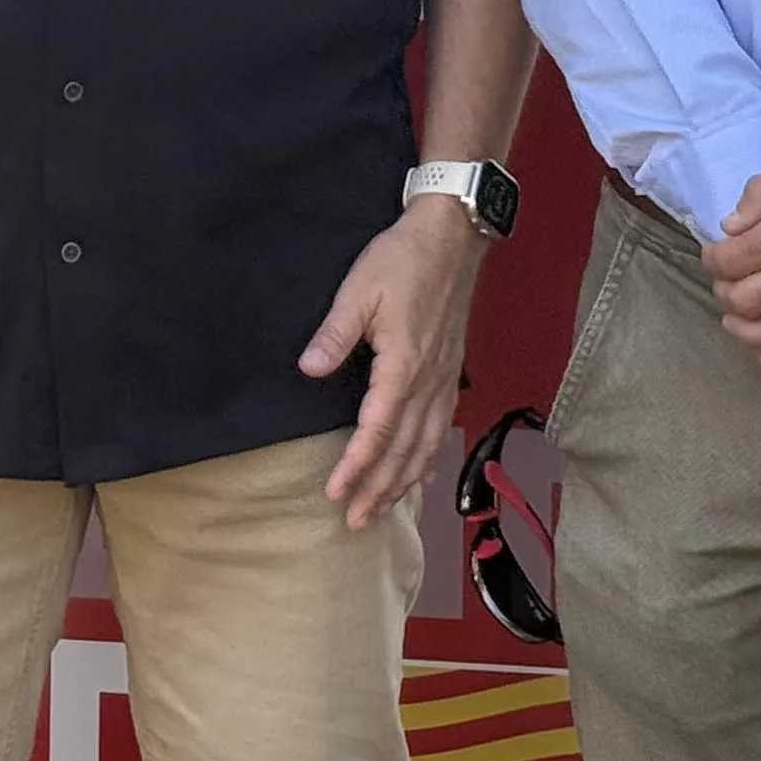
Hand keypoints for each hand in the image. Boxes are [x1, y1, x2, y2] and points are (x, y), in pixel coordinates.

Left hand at [300, 197, 486, 528]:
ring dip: (403, 482)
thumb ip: (334, 334)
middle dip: (379, 490)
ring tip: (382, 509)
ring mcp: (444, 380)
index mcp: (404, 365)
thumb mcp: (359, 290)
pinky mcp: (450, 373)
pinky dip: (428, 458)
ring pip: (426, 446)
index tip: (335, 493)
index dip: (356, 466)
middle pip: (404, 450)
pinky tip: (418, 475)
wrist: (451, 238)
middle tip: (354, 522)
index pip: (377, 430)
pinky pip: (441, 428)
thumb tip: (309, 369)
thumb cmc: (403, 260)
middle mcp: (428, 382)